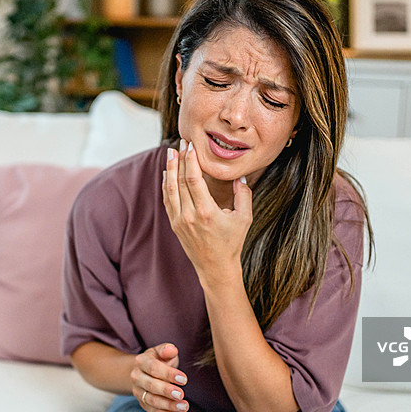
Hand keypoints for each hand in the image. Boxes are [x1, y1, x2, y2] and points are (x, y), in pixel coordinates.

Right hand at [131, 343, 188, 411]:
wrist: (146, 370)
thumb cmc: (159, 359)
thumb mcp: (162, 352)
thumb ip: (167, 350)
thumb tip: (171, 349)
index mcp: (141, 361)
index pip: (153, 368)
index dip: (168, 374)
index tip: (184, 379)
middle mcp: (136, 377)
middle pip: (151, 386)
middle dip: (167, 391)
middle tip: (181, 395)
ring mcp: (138, 391)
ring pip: (152, 401)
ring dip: (168, 405)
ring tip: (184, 406)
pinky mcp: (143, 403)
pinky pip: (154, 411)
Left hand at [161, 141, 252, 283]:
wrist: (216, 268)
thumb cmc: (232, 243)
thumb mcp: (244, 218)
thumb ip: (243, 194)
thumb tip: (240, 175)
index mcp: (206, 212)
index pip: (193, 179)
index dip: (190, 160)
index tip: (191, 146)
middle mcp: (189, 215)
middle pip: (179, 180)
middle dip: (179, 159)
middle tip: (181, 143)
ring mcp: (179, 220)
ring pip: (170, 189)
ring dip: (169, 169)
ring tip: (170, 153)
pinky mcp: (175, 225)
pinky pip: (168, 200)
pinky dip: (166, 185)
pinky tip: (167, 173)